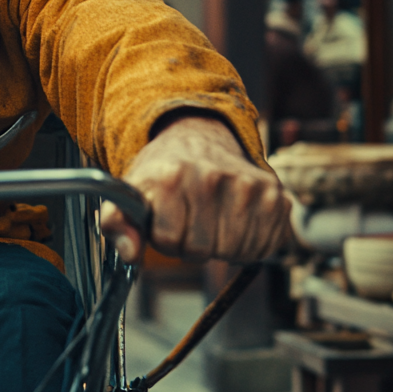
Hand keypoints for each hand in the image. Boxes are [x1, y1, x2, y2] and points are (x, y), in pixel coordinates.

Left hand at [99, 115, 290, 263]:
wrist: (197, 139)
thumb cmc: (163, 172)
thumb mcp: (131, 191)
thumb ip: (117, 222)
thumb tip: (131, 253)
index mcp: (172, 176)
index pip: (169, 241)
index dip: (165, 239)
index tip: (165, 221)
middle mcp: (213, 177)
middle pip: (203, 250)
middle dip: (192, 244)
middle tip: (190, 220)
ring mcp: (249, 185)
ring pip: (235, 252)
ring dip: (221, 246)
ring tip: (211, 221)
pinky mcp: (275, 194)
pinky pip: (264, 246)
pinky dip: (249, 245)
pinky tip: (236, 223)